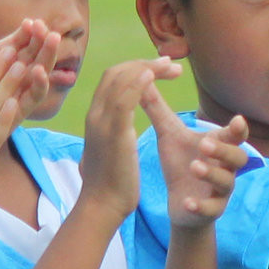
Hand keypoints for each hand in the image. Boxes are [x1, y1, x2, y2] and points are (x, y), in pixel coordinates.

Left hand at [0, 13, 58, 120]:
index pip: (14, 45)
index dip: (24, 34)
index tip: (30, 22)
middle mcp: (6, 81)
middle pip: (31, 57)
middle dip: (40, 42)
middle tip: (44, 28)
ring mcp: (13, 96)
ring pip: (37, 74)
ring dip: (47, 57)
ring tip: (51, 41)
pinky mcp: (15, 114)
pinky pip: (32, 99)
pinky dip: (38, 85)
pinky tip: (37, 71)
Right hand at [75, 58, 180, 220]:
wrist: (102, 205)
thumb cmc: (111, 180)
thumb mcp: (112, 147)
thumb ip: (114, 132)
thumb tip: (122, 125)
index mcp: (96, 117)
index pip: (112, 79)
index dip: (137, 68)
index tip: (161, 68)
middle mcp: (95, 114)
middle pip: (116, 73)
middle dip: (145, 63)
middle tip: (172, 64)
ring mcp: (102, 123)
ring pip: (119, 80)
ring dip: (148, 68)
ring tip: (172, 67)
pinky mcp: (113, 134)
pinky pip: (123, 99)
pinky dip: (138, 83)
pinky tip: (154, 75)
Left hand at [144, 86, 248, 229]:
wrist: (182, 202)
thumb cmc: (181, 164)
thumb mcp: (169, 134)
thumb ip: (158, 108)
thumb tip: (143, 76)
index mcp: (220, 146)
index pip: (235, 135)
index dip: (239, 128)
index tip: (237, 120)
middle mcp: (226, 166)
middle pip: (238, 157)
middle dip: (224, 150)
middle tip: (204, 145)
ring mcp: (220, 189)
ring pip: (227, 182)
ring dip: (212, 174)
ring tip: (195, 167)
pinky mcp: (211, 209)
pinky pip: (212, 209)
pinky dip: (201, 205)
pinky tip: (187, 202)